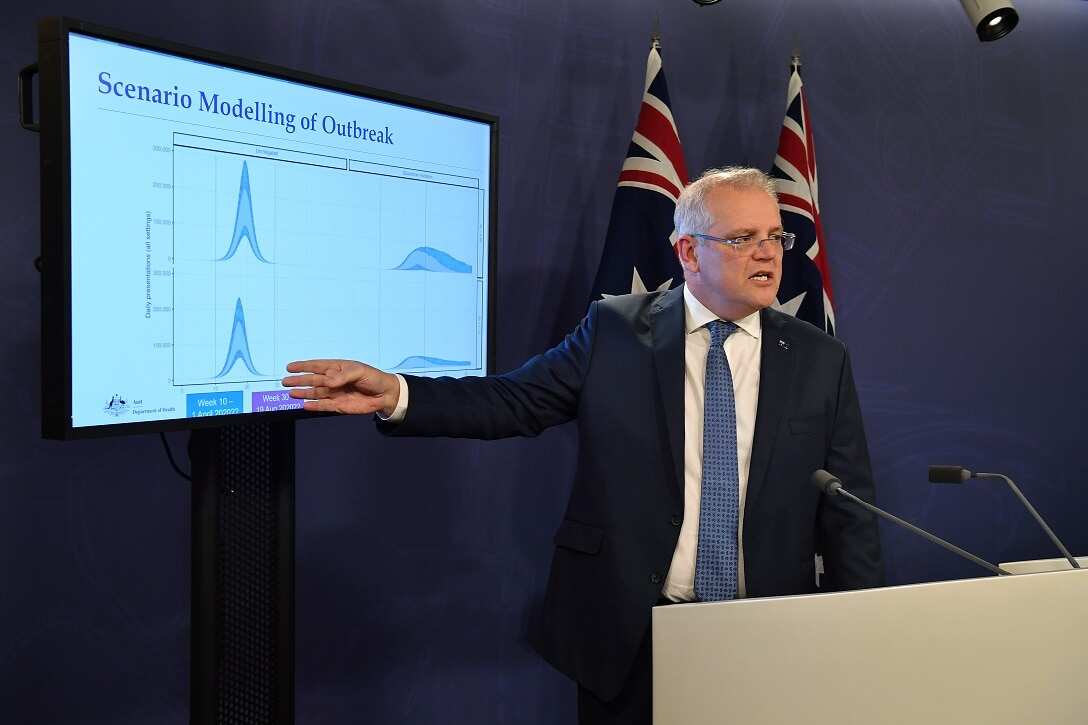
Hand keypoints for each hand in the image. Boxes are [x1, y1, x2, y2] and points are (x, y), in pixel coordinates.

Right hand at [282, 359, 399, 415]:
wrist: (385, 394)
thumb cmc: (373, 378)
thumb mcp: (359, 371)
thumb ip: (342, 376)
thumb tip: (327, 381)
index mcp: (337, 368)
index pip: (317, 366)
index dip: (303, 366)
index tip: (290, 367)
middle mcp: (333, 380)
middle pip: (313, 380)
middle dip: (299, 381)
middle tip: (285, 381)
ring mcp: (335, 393)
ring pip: (315, 393)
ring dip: (303, 393)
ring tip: (290, 393)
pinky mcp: (339, 405)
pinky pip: (323, 406)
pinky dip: (314, 406)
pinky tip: (304, 404)